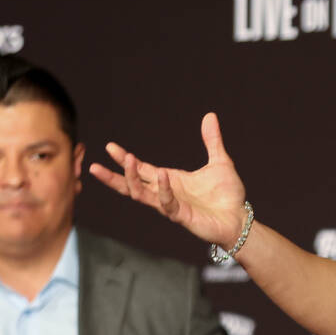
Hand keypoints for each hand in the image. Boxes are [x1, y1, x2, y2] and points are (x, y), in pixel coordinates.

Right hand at [89, 113, 249, 245]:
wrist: (240, 219)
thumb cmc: (228, 196)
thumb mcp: (220, 162)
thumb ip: (212, 141)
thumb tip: (210, 116)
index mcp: (170, 181)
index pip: (142, 169)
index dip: (125, 160)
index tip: (109, 147)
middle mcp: (166, 193)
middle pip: (132, 185)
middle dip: (114, 176)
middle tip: (94, 166)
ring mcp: (172, 206)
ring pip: (143, 195)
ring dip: (133, 180)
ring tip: (128, 161)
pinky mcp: (183, 216)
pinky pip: (168, 204)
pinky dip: (164, 190)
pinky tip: (163, 175)